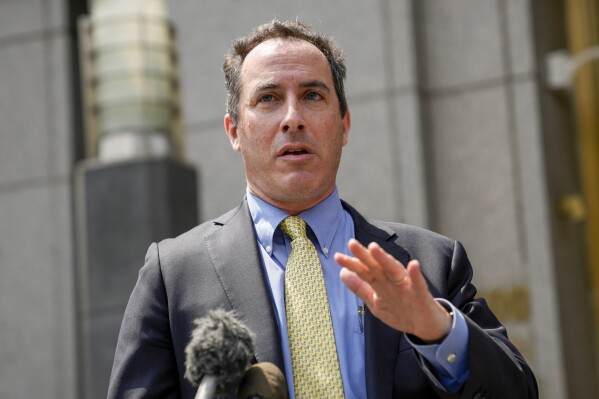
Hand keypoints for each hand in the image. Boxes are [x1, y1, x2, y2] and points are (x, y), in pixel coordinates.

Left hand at [334, 239, 451, 341]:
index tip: (338, 256)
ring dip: (385, 259)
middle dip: (364, 256)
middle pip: (376, 267)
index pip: (364, 271)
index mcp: (381, 283)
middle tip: (351, 243)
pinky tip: (414, 265)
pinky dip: (416, 275)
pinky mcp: (421, 295)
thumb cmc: (401, 310)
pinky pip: (419, 284)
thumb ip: (360, 288)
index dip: (352, 264)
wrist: (426, 326)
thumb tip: (342, 273)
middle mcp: (392, 281)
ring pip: (394, 271)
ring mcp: (407, 287)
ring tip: (374, 248)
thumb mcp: (376, 302)